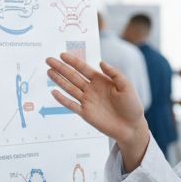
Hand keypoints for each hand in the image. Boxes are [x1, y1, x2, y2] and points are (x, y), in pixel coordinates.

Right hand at [46, 52, 150, 169]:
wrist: (131, 127)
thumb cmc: (132, 106)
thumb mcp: (127, 87)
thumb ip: (115, 74)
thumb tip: (101, 63)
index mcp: (101, 81)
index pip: (84, 68)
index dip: (73, 61)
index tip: (62, 55)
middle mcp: (92, 89)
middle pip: (73, 76)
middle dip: (61, 68)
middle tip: (49, 60)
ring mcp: (87, 101)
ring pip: (69, 88)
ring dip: (59, 80)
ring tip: (48, 71)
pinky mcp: (85, 113)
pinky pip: (71, 105)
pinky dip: (62, 99)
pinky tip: (54, 92)